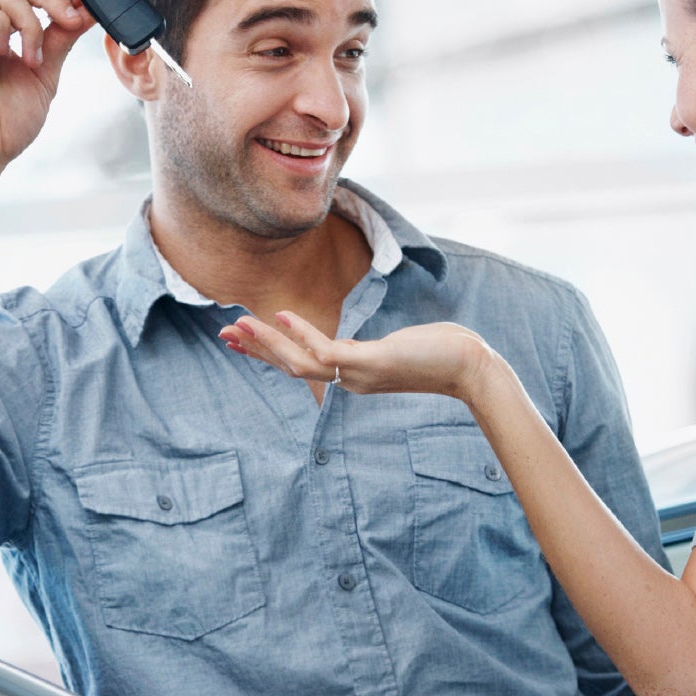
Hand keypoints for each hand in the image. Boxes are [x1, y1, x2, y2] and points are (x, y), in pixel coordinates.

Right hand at [220, 311, 501, 401]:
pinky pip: (328, 353)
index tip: (242, 341)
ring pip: (301, 363)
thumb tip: (368, 347)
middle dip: (257, 350)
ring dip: (267, 344)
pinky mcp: (372, 364)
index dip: (270, 353)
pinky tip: (281, 315)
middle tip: (224, 334)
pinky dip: (302, 334)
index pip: (303, 365)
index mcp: (353, 375)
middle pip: (292, 368)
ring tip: (238, 325)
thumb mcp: (400, 349)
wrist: (471, 367)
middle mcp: (351, 380)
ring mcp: (359, 374)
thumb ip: (376, 350)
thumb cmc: (442, 354)